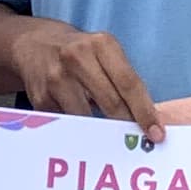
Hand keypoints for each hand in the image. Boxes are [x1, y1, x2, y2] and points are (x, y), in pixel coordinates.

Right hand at [1, 17, 162, 143]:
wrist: (33, 44)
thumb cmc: (80, 53)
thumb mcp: (103, 53)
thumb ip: (122, 80)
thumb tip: (146, 122)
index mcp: (101, 44)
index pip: (129, 83)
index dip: (145, 111)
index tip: (157, 134)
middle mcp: (77, 57)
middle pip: (110, 102)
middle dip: (127, 127)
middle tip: (138, 145)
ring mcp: (56, 77)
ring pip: (87, 118)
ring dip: (101, 133)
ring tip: (110, 140)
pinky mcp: (39, 97)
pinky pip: (66, 124)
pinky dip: (78, 131)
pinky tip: (82, 131)